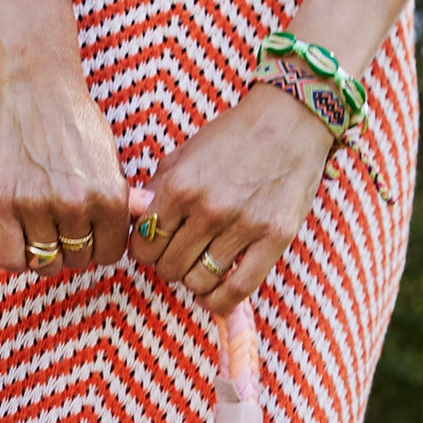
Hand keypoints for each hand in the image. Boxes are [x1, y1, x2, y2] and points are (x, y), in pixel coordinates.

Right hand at [0, 52, 129, 272]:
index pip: (110, 253)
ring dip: (42, 252)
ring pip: (45, 262)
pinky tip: (17, 237)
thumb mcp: (107, 157)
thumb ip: (117, 197)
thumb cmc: (70, 117)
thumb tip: (139, 222)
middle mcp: (76, 204)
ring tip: (37, 228)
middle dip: (70, 249)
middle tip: (59, 226)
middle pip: (77, 260)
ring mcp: (37, 205)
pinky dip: (15, 257)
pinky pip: (11, 258)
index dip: (98, 246)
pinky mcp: (3, 203)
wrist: (34, 82)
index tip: (87, 235)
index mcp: (109, 195)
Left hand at [130, 84, 333, 313]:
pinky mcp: (275, 238)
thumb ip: (154, 193)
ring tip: (199, 264)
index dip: (145, 250)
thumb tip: (133, 226)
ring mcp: (243, 225)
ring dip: (193, 279)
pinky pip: (237, 289)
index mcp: (180, 187)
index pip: (143, 245)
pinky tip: (212, 295)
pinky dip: (219, 301)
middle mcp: (209, 209)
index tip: (155, 245)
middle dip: (168, 264)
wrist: (288, 121)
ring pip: (198, 281)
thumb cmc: (230, 138)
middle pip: (168, 267)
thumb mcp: (181, 156)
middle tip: (180, 252)